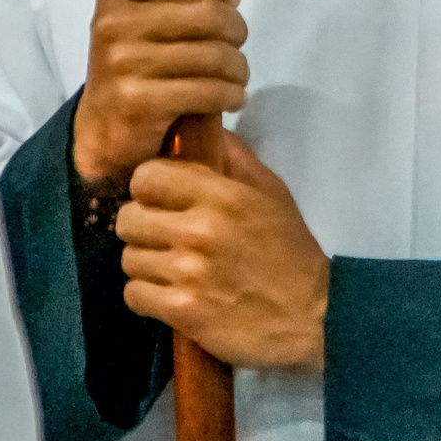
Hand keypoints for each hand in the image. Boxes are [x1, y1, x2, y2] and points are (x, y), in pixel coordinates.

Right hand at [71, 0, 271, 189]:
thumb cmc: (145, 60)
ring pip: (213, 55)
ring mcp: (121, 62)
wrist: (104, 128)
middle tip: (235, 45)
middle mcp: (112, 22)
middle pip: (206, 12)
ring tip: (236, 76)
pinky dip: (230, 95)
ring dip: (238, 69)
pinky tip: (230, 98)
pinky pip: (206, 90)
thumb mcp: (168, 11)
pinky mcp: (135, 101)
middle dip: (236, 30)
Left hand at [118, 132, 330, 370]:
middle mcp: (198, 230)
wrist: (311, 315)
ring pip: (129, 259)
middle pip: (128, 219)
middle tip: (165, 238)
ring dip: (147, 264)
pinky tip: (171, 295)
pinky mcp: (182, 311)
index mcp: (221, 195)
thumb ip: (235, 158)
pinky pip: (134, 295)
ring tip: (172, 269)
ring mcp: (188, 273)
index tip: (162, 200)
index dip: (149, 188)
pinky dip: (149, 297)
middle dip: (142, 228)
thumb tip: (202, 125)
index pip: (146, 177)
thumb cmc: (289, 250)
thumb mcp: (271, 193)